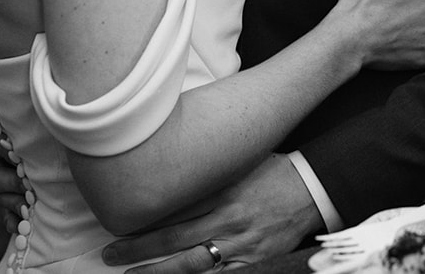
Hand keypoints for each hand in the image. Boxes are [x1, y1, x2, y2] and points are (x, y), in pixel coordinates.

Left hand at [101, 153, 320, 272]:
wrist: (312, 190)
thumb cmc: (272, 172)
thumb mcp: (238, 161)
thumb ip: (208, 168)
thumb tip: (172, 162)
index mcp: (222, 189)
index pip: (174, 206)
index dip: (144, 217)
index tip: (118, 220)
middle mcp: (227, 218)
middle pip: (174, 237)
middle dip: (139, 248)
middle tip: (111, 254)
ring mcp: (240, 244)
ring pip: (191, 263)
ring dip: (158, 271)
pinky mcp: (253, 263)